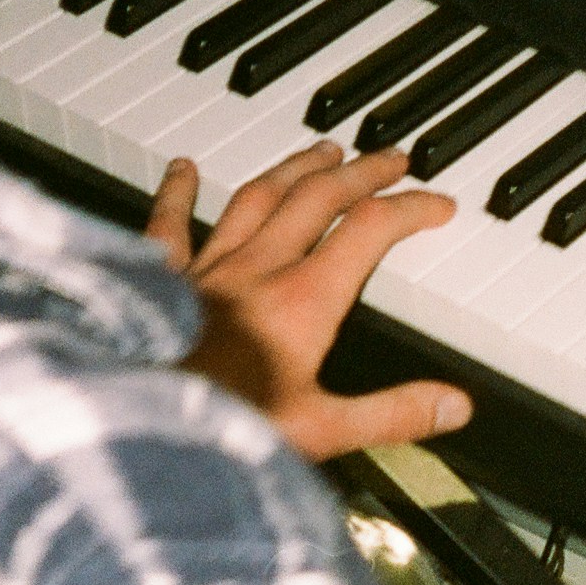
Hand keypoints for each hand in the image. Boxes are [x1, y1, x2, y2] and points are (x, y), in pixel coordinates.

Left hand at [146, 142, 470, 459]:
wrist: (131, 427)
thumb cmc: (218, 431)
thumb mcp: (321, 434)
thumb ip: (391, 415)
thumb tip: (454, 405)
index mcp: (303, 301)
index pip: (369, 231)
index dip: (411, 209)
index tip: (438, 204)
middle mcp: (256, 269)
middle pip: (318, 198)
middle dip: (361, 172)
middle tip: (391, 158)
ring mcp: (204, 269)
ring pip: (257, 198)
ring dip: (295, 169)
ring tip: (321, 150)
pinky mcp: (157, 281)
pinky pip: (168, 224)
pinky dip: (178, 193)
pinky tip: (181, 169)